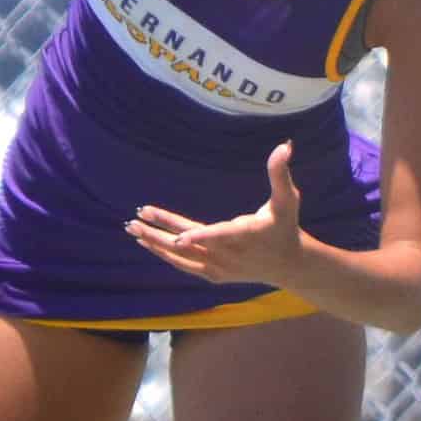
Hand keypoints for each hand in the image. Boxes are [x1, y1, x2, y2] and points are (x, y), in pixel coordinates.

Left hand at [126, 143, 302, 291]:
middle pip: (191, 245)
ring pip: (183, 257)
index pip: (222, 236)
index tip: (179, 238)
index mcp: (247, 236)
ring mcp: (221, 268)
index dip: (202, 237)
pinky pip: (185, 265)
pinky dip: (166, 255)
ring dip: (156, 242)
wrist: (288, 265)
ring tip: (133, 228)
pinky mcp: (214, 275)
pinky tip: (147, 242)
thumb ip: (280, 173)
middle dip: (161, 232)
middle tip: (135, 219)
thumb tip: (284, 145)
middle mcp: (231, 256)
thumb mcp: (288, 199)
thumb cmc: (285, 226)